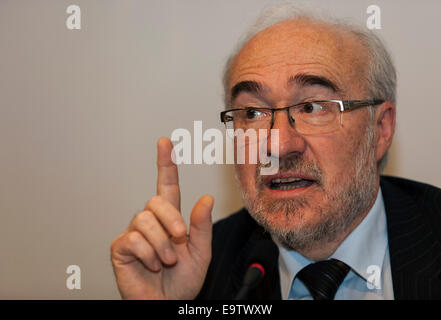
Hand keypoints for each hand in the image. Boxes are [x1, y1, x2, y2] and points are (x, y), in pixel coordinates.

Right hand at [110, 137, 213, 298]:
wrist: (167, 304)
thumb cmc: (183, 280)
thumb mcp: (201, 252)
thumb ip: (201, 226)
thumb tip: (206, 198)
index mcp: (171, 219)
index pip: (167, 185)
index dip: (165, 164)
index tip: (164, 142)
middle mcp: (151, 221)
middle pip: (156, 201)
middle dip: (172, 220)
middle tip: (180, 240)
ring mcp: (134, 233)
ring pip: (145, 220)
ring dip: (162, 245)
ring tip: (167, 261)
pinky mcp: (121, 247)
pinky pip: (134, 239)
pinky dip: (149, 255)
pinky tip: (152, 265)